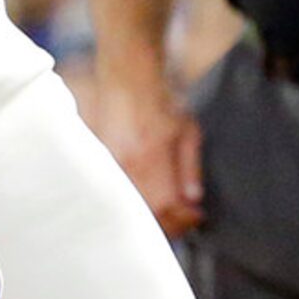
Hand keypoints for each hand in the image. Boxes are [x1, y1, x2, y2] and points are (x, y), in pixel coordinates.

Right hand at [96, 79, 204, 239]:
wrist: (131, 74)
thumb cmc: (163, 97)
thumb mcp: (189, 130)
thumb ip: (190, 167)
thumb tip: (193, 198)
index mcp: (149, 156)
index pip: (165, 205)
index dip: (183, 219)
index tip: (196, 217)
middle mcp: (125, 163)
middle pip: (144, 212)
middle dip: (168, 224)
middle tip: (185, 221)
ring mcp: (110, 163)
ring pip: (129, 206)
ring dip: (151, 217)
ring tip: (168, 215)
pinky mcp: (102, 159)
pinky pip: (117, 192)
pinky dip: (133, 203)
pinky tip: (146, 202)